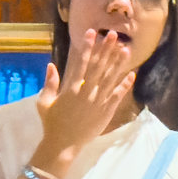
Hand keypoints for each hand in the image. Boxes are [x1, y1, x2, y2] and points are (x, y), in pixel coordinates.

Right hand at [33, 31, 134, 169]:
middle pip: (99, 66)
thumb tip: (51, 65)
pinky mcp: (106, 111)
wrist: (63, 144)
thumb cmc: (52, 123)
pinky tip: (132, 74)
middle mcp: (86, 92)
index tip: (92, 33)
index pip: (81, 62)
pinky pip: (117, 95)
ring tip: (126, 49)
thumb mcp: (44, 102)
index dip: (87, 47)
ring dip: (118, 63)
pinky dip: (125, 85)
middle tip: (114, 35)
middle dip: (106, 49)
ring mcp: (98, 101)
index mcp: (71, 88)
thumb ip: (49, 83)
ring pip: (110, 78)